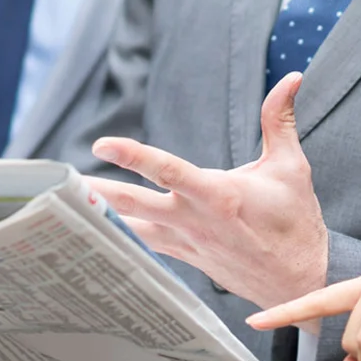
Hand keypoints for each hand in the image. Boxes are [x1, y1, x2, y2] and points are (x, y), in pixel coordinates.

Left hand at [87, 72, 327, 309]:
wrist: (300, 282)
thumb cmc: (296, 223)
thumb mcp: (291, 167)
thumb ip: (280, 120)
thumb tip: (292, 78)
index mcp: (218, 195)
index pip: (168, 171)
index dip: (133, 155)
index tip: (102, 144)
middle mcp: (194, 220)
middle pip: (134, 205)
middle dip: (97, 192)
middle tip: (60, 183)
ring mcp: (185, 242)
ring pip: (132, 227)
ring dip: (99, 214)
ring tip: (63, 203)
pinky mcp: (184, 256)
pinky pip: (143, 244)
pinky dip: (119, 234)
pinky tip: (93, 226)